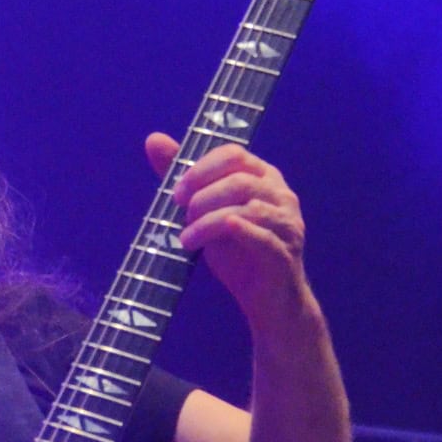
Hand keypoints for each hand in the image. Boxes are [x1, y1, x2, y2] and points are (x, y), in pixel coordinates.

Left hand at [146, 132, 308, 330]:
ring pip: (248, 208)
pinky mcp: (285, 253)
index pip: (234, 154)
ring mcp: (287, 224)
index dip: (201, 169)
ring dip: (208, 220)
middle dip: (202, 195)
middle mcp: (281, 195)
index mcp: (264, 178)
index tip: (176, 192)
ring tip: (186, 238)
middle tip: (180, 215)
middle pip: (240, 180)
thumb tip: (154, 139)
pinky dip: (234, 232)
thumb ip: (186, 179)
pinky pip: (261, 236)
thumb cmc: (238, 253)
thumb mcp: (207, 213)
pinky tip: (209, 236)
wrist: (268, 302)